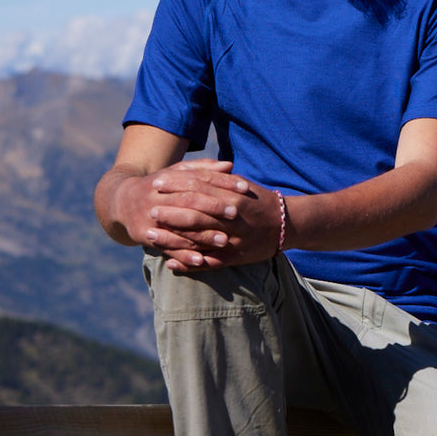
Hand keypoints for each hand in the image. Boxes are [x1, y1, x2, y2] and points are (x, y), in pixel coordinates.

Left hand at [140, 159, 282, 271]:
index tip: (157, 183)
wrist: (287, 225)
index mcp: (232, 197)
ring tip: (151, 236)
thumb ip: (218, 178)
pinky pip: (208, 263)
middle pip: (195, 214)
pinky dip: (188, 264)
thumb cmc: (260, 201)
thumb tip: (191, 171)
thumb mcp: (241, 185)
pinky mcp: (234, 258)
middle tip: (149, 210)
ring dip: (172, 239)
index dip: (176, 186)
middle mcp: (231, 219)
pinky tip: (170, 263)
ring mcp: (232, 240)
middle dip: (170, 213)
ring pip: (197, 240)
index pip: (199, 189)